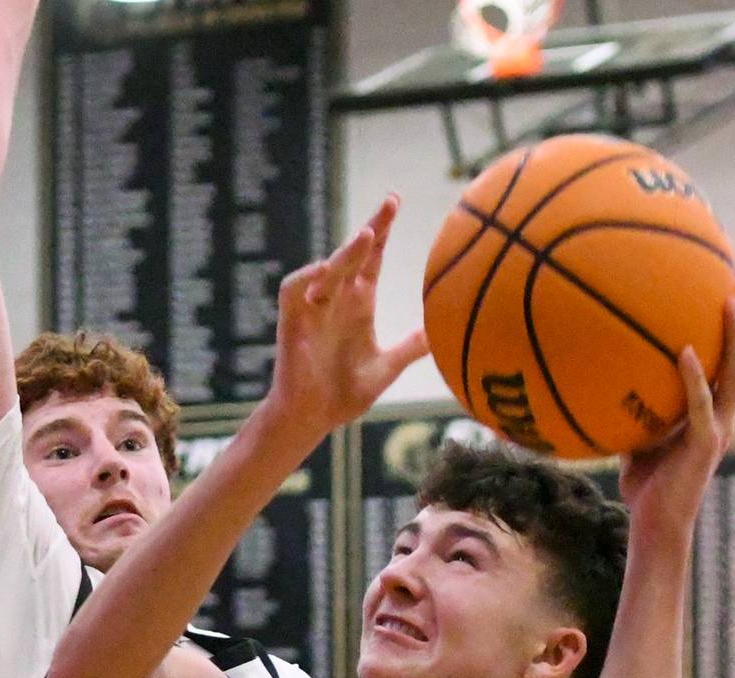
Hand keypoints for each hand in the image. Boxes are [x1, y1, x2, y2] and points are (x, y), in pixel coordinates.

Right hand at [267, 195, 428, 435]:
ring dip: (345, 252)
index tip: (395, 201)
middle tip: (391, 203)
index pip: (371, 258)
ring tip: (367, 237)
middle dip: (371, 228)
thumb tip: (443, 335)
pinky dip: (306, 277)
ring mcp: (313, 308)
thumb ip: (410, 348)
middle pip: (352, 253)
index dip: (382, 231)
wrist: (313, 418)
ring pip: (328, 269)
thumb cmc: (344, 394)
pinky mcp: (292, 322)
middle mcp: (336, 299)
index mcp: (359, 304)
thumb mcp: (386, 367)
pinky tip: (324, 270)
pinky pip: (293, 290)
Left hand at [619, 284, 734, 541]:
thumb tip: (606, 373)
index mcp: (716, 414)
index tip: (732, 293)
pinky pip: (701, 404)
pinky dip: (694, 377)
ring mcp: (720, 430)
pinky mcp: (705, 445)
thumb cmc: (644, 485)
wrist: (655, 524)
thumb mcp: (637, 437)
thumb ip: (635, 406)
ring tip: (730, 302)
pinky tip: (684, 351)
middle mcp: (727, 417)